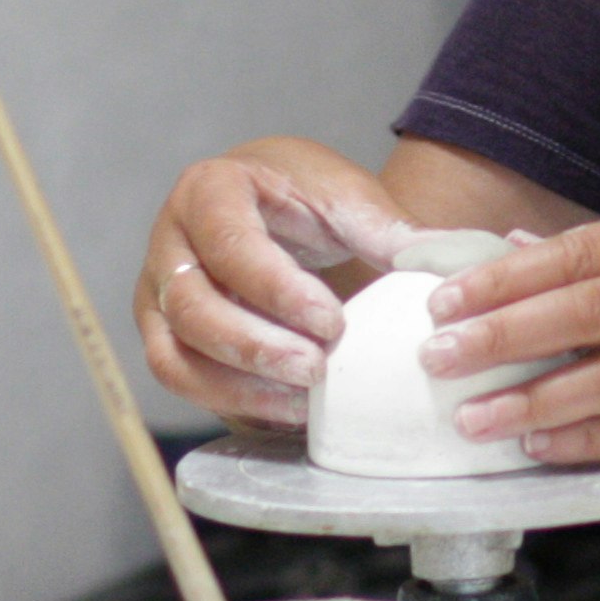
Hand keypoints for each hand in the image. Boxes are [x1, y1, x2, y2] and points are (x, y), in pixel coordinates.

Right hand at [136, 137, 416, 431]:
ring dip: (239, 384)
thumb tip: (442, 262)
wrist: (274, 201)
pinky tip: (288, 410)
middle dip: (256, 346)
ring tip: (305, 400)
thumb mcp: (346, 197)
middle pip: (191, 305)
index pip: (228, 244)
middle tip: (316, 369)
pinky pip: (183, 380)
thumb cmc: (305, 195)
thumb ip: (388, 229)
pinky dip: (232, 402)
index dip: (276, 289)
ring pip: (175, 353)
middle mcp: (169, 241)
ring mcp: (157, 292)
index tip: (331, 320)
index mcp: (208, 190)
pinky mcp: (166, 335)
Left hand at [423, 214, 599, 469]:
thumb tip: (515, 250)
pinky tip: (540, 448)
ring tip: (474, 416)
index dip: (513, 274)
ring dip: (537, 400)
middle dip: (507, 332)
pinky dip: (591, 441)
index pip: (590, 249)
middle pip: (594, 308)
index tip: (448, 296)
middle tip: (439, 354)